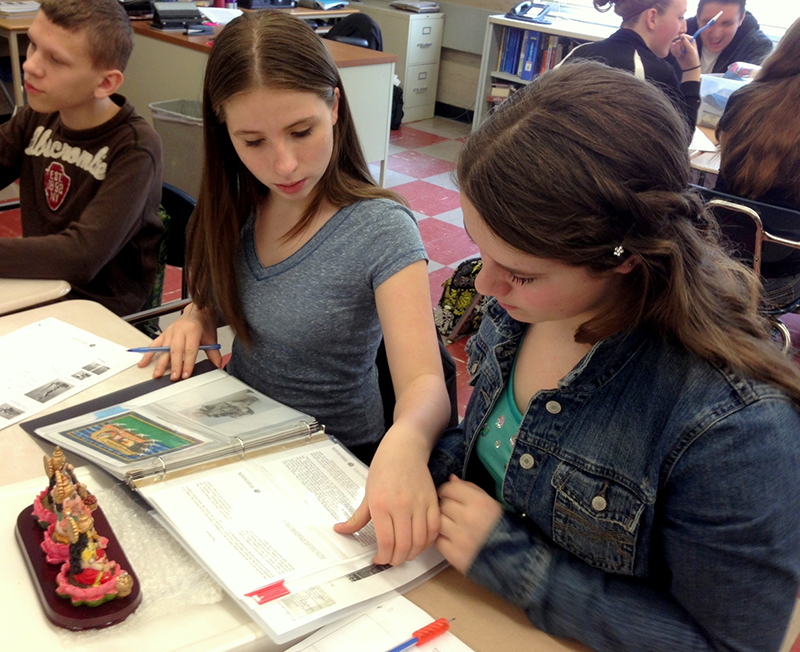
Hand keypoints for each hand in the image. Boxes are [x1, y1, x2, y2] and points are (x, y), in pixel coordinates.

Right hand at [137, 303, 221, 379]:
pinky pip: (154, 345)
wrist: (197, 311)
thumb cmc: (203, 325)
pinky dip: (148, 354)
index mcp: (193, 330)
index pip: (190, 349)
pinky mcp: (164, 334)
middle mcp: (180, 330)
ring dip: (160, 363)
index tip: (186, 374)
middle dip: (175, 365)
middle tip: (174, 378)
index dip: (188, 363)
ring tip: (157, 374)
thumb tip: (218, 366)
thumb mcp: (211, 338)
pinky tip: (143, 363)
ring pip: (164, 349)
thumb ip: (214, 353)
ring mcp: (170, 332)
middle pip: (176, 350)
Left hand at [334, 428, 439, 565]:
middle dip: (397, 560)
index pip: (385, 542)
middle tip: (391, 560)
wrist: (404, 449)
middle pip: (403, 546)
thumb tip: (340, 531)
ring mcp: (418, 504)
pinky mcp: (432, 501)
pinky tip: (419, 542)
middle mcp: (400, 506)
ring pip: (420, 541)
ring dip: (412, 553)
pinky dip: (428, 541)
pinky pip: (434, 529)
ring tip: (404, 553)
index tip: (378, 559)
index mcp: (381, 505)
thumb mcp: (367, 493)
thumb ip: (356, 518)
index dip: (383, 557)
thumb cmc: (383, 469)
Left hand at [435, 475, 502, 573]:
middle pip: (443, 504)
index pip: (449, 488)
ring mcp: (460, 537)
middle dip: (447, 506)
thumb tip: (451, 479)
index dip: (447, 491)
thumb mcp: (490, 502)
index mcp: (479, 502)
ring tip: (452, 525)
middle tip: (454, 513)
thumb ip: (470, 488)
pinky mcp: (454, 555)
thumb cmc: (500, 526)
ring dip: (443, 522)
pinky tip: (452, 539)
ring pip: (438, 521)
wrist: (512, 557)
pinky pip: (438, 540)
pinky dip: (443, 539)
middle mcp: (468, 517)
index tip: (449, 495)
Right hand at [670, 34, 699, 72]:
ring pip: (674, 46)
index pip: (683, 36)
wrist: (689, 67)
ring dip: (677, 52)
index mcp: (690, 39)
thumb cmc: (693, 58)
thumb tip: (681, 35)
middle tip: (683, 53)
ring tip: (682, 55)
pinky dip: (675, 54)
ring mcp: (680, 46)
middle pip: (677, 41)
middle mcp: (684, 42)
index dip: (681, 41)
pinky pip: (672, 50)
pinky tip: (679, 56)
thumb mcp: (690, 50)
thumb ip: (686, 42)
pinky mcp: (676, 51)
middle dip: (679, 48)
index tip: (684, 46)